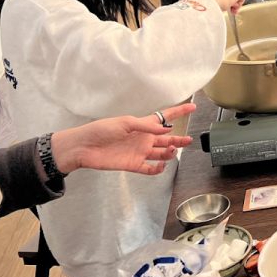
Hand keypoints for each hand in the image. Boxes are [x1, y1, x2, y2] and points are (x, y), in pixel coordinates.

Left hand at [50, 103, 195, 175]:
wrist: (83, 147)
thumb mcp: (125, 123)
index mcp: (143, 125)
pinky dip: (158, 168)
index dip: (179, 112)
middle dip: (179, 139)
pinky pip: (150, 168)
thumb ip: (147, 127)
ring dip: (170, 153)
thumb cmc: (101, 130)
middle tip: (189, 140)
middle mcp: (144, 138)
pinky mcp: (134, 165)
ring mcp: (140, 152)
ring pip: (162, 153)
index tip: (192, 107)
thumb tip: (167, 130)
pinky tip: (162, 166)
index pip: (165, 117)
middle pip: (167, 138)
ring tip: (173, 151)